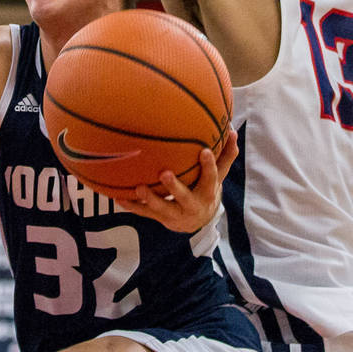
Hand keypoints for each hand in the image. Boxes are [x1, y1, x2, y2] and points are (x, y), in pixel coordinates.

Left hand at [123, 130, 237, 232]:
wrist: (197, 221)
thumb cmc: (206, 189)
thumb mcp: (218, 176)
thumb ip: (225, 155)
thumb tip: (233, 130)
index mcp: (208, 192)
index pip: (211, 178)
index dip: (209, 166)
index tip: (204, 151)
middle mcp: (193, 205)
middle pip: (185, 197)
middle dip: (175, 188)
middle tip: (164, 173)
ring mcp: (176, 214)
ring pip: (163, 208)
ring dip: (150, 199)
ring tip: (139, 187)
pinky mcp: (161, 218)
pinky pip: (145, 213)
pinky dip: (132, 206)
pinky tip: (119, 197)